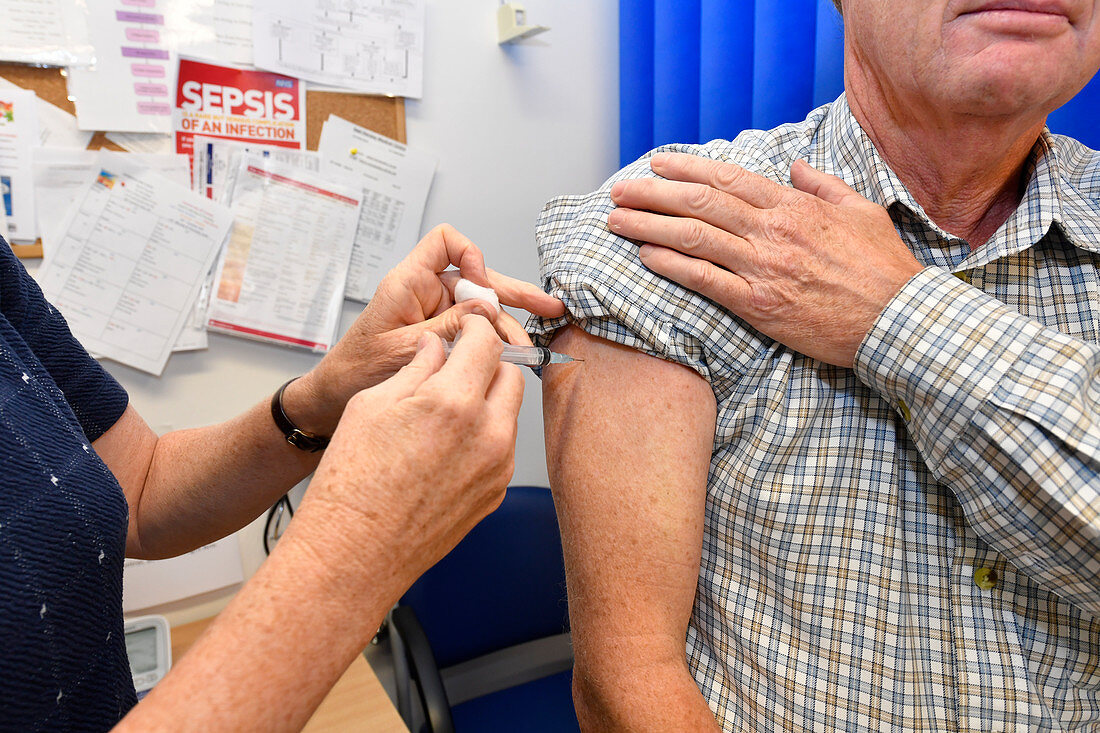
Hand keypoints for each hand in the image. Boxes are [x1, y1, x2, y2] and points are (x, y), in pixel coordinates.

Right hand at [287, 314, 524, 593]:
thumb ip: (415, 368)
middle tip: (460, 363)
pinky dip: (485, 434)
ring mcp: (496, 467)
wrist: (354, 554)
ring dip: (489, 399)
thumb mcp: (372, 405)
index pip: (488, 342)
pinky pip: (502, 447)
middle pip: (511, 374)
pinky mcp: (495, 493)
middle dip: (489, 362)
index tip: (469, 327)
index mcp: (453, 403)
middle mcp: (486, 434)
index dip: (477, 327)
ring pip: (510, 412)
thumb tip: (436, 347)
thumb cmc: (352, 487)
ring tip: (447, 408)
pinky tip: (448, 445)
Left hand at [290, 223, 562, 432]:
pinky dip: (494, 341)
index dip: (470, 255)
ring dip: (507, 326)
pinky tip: (512, 356)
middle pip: (477, 277)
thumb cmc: (355, 372)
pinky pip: (474, 328)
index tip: (482, 284)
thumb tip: (488, 309)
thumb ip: (446, 328)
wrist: (335, 398)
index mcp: (408, 284)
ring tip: (527, 350)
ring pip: (482, 306)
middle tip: (548, 307)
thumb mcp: (403, 350)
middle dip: (513, 292)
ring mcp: (434, 313)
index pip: (445, 242)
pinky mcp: (440, 333)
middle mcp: (425, 293)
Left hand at [607, 153, 922, 366]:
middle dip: (653, 193)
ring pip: (694, 238)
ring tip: (616, 221)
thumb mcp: (861, 211)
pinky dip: (672, 264)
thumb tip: (795, 167)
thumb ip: (823, 186)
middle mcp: (772, 232)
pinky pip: (705, 280)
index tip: (658, 163)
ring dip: (649, 226)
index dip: (687, 168)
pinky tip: (645, 255)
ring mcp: (763, 268)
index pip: (728, 178)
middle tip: (620, 190)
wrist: (896, 320)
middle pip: (700, 203)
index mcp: (794, 207)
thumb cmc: (882, 268)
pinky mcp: (758, 305)